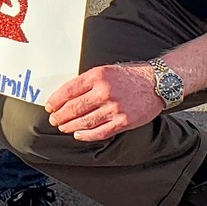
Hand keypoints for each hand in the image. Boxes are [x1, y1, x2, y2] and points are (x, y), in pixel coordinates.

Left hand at [45, 61, 163, 141]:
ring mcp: (114, 108)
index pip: (69, 90)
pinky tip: (78, 135)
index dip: (56, 100)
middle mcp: (104, 91)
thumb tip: (66, 95)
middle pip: (74, 107)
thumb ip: (88, 81)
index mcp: (97, 76)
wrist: (157, 83)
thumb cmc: (130, 76)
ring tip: (63, 128)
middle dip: (60, 116)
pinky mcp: (123, 121)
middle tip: (53, 120)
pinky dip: (87, 135)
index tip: (49, 106)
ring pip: (85, 121)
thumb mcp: (106, 70)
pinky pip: (100, 132)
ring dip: (70, 126)